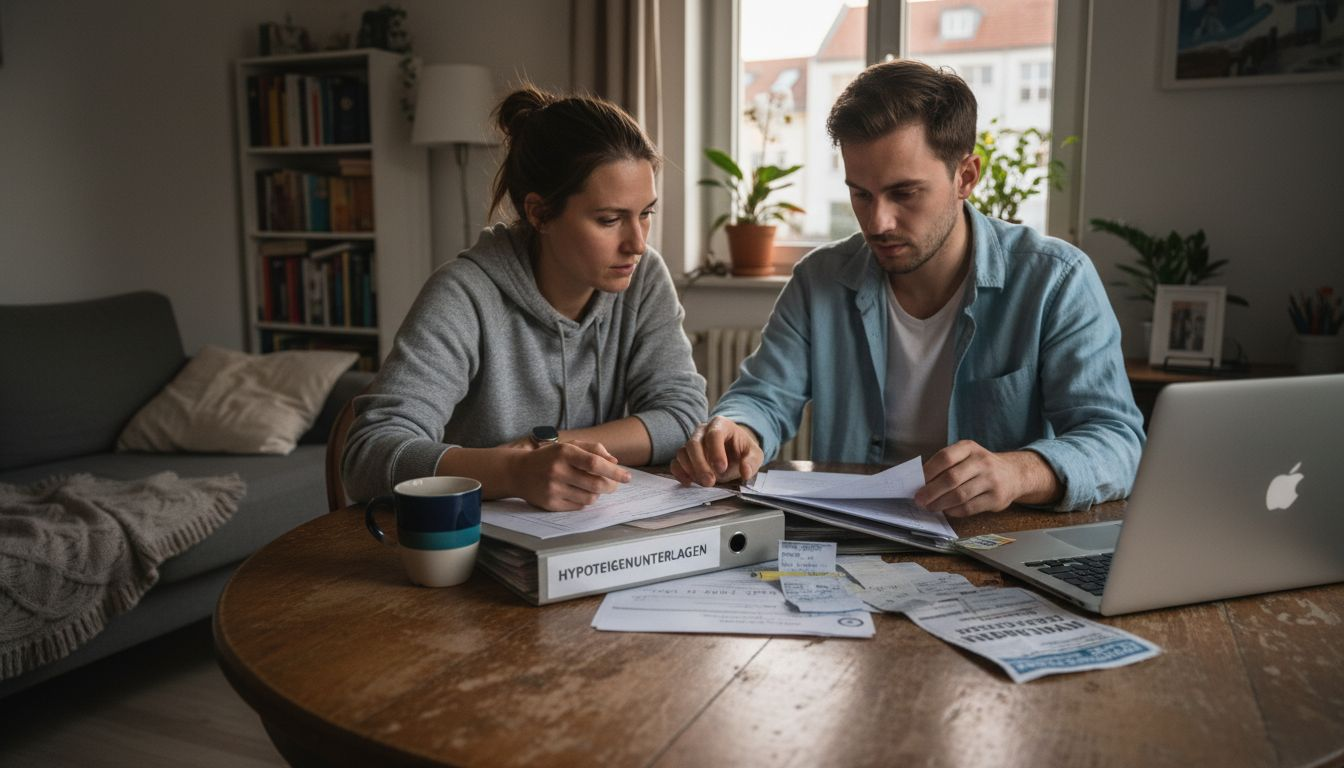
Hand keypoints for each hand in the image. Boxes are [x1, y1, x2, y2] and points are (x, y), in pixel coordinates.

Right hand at [511, 441, 630, 511]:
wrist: (518, 472)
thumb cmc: (549, 457)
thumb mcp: (568, 446)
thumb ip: (593, 449)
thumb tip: (615, 462)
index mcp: (564, 453)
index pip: (595, 463)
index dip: (614, 472)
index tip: (627, 477)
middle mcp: (557, 471)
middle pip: (596, 484)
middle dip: (611, 486)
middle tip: (614, 485)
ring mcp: (553, 489)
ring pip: (590, 497)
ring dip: (598, 494)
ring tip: (595, 487)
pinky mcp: (550, 504)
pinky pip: (578, 506)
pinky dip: (585, 500)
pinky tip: (581, 493)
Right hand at [670, 416, 763, 486]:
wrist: (734, 451)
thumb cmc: (742, 450)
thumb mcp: (754, 454)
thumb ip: (752, 462)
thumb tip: (745, 472)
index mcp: (721, 425)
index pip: (714, 434)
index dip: (716, 452)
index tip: (722, 468)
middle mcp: (702, 430)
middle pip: (694, 443)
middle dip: (701, 464)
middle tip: (710, 482)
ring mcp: (691, 442)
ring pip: (683, 452)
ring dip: (691, 470)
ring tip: (704, 484)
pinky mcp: (685, 455)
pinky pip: (675, 462)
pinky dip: (680, 473)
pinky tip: (689, 482)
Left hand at [914, 440, 1028, 516]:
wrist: (1014, 474)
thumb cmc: (980, 466)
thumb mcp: (966, 456)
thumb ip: (946, 466)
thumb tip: (920, 483)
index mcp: (969, 448)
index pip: (945, 457)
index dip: (928, 471)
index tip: (916, 483)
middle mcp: (982, 462)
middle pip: (951, 478)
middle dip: (931, 491)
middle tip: (919, 500)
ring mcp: (991, 480)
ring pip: (959, 495)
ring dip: (940, 503)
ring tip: (930, 507)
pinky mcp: (996, 499)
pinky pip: (969, 508)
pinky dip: (954, 511)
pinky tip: (947, 510)